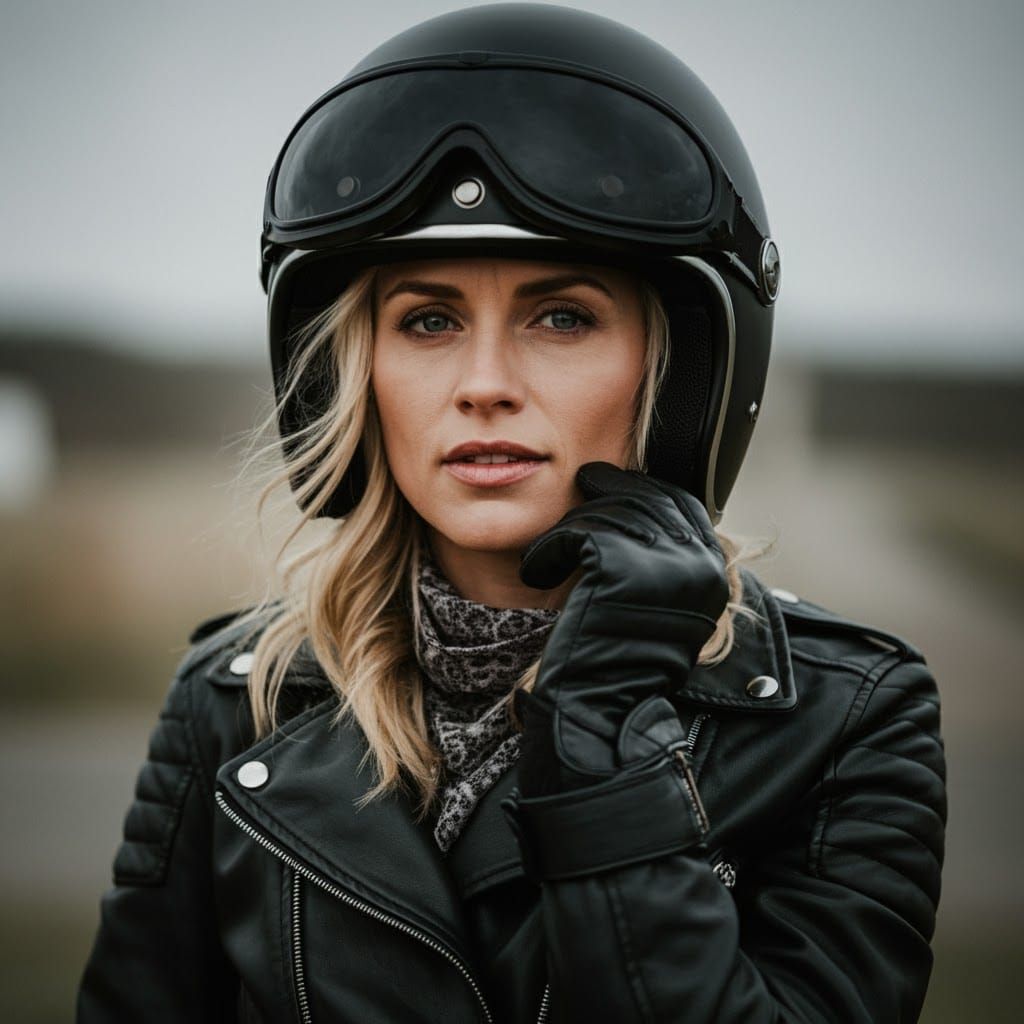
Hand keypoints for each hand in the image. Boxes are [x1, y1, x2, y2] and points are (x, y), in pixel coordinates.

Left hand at [514, 461, 728, 796]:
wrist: (600, 713)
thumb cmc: (621, 667)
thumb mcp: (663, 610)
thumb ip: (665, 562)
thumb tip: (639, 506)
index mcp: (711, 574)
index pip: (683, 505)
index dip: (644, 492)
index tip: (611, 491)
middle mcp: (696, 564)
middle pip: (645, 500)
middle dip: (607, 495)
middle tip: (581, 491)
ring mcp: (660, 562)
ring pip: (607, 513)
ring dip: (570, 529)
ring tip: (549, 558)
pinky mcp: (617, 565)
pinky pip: (575, 532)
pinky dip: (548, 549)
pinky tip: (538, 571)